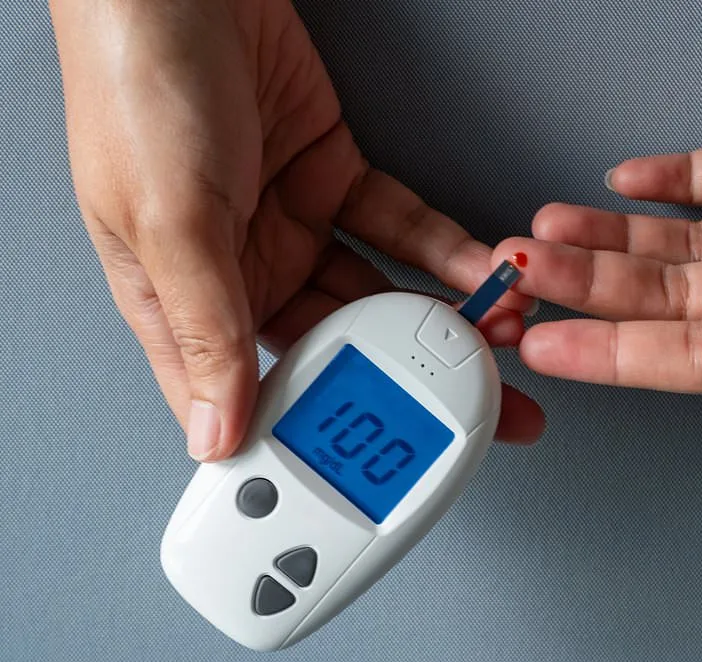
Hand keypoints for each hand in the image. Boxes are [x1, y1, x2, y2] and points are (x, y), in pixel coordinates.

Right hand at [51, 0, 543, 459]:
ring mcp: (292, 226)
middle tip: (487, 410)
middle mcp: (241, 273)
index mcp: (182, 303)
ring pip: (382, 294)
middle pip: (341, 351)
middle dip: (414, 384)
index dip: (326, 437)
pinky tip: (489, 278)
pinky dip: (448, 253)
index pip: (256, 397)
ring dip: (445, 319)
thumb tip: (215, 432)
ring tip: (503, 343)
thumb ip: (204, 328)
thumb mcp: (168, 222)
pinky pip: (401, 229)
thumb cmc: (136, 88)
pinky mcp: (333, 179)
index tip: (395, 469)